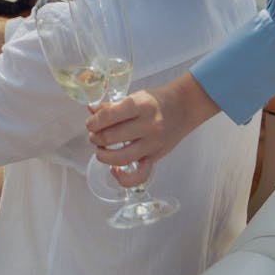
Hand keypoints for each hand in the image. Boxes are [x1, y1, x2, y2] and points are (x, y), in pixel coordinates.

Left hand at [86, 73, 219, 185]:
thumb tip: (91, 109)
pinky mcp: (156, 158)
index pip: (109, 116)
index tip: (90, 123)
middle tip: (94, 135)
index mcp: (140, 105)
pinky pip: (139, 175)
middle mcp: (148, 125)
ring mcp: (153, 144)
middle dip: (95, 137)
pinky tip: (114, 170)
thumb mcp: (135, 96)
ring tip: (100, 149)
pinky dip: (123, 178)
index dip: (94, 122)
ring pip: (120, 157)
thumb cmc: (156, 100)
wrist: (184, 107)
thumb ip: (112, 105)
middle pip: (111, 137)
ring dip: (103, 155)